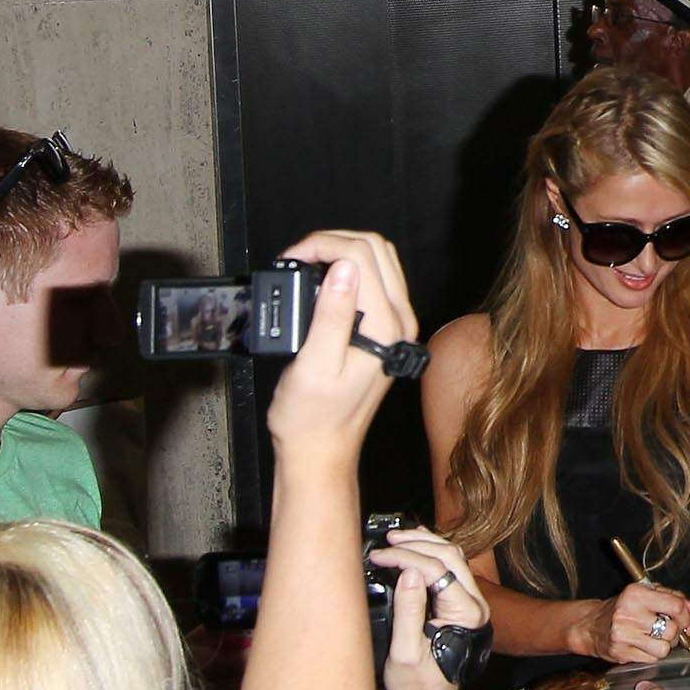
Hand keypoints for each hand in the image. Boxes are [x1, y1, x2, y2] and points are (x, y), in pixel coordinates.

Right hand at [265, 231, 416, 455]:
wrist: (321, 448)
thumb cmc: (312, 417)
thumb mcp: (313, 366)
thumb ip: (330, 315)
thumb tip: (342, 269)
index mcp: (385, 327)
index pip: (362, 255)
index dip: (321, 245)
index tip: (291, 258)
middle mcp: (398, 321)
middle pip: (376, 249)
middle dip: (332, 241)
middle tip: (296, 257)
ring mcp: (395, 325)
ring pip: (377, 261)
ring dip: (339, 252)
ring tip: (304, 266)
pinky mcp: (383, 330)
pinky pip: (373, 282)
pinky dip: (345, 271)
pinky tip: (319, 283)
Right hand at [374, 526, 486, 689]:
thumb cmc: (418, 686)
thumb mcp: (404, 652)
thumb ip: (408, 611)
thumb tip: (408, 573)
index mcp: (466, 615)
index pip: (436, 570)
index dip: (406, 558)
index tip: (380, 557)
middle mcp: (476, 605)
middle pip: (450, 556)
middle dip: (417, 543)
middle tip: (388, 542)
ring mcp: (471, 603)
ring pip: (453, 558)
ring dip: (425, 544)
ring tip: (398, 540)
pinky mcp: (461, 605)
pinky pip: (450, 569)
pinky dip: (430, 554)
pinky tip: (413, 549)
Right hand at [568, 581, 689, 664]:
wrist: (590, 626)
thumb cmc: (621, 608)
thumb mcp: (646, 594)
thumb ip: (672, 597)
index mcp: (636, 593)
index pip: (676, 606)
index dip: (686, 616)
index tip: (684, 620)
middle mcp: (628, 612)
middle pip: (672, 630)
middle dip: (675, 633)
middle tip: (667, 631)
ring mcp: (623, 634)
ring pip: (663, 648)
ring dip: (664, 646)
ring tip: (654, 639)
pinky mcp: (620, 652)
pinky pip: (651, 659)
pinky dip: (651, 655)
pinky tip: (642, 646)